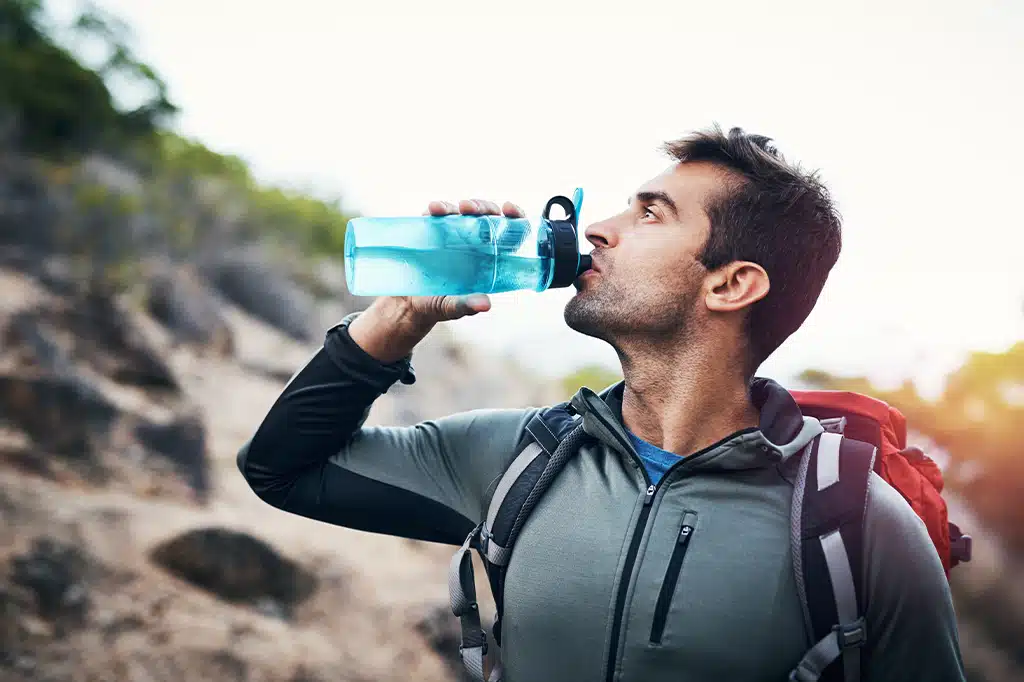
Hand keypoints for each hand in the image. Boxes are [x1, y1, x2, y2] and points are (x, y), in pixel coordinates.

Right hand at [392, 198, 526, 323]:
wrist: (404, 303)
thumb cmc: (435, 305)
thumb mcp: (452, 307)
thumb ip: (467, 306)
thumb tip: (485, 305)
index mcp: (487, 260)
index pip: (509, 233)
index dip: (514, 217)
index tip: (508, 209)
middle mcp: (473, 244)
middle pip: (487, 217)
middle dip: (484, 208)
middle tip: (472, 209)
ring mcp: (453, 235)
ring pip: (464, 212)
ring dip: (461, 206)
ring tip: (454, 209)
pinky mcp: (431, 231)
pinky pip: (438, 214)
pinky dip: (437, 209)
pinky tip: (433, 210)